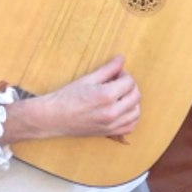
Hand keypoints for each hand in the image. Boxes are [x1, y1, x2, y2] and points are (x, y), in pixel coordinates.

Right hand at [0, 56, 140, 143]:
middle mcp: (112, 112)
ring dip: (132, 101)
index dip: (124, 74)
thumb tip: (122, 58)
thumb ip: (108, 69)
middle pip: (135, 96)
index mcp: (106, 96)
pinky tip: (123, 109)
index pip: (129, 82)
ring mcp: (111, 125)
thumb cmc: (67, 97)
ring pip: (136, 112)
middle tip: (117, 82)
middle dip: (129, 86)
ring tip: (121, 95)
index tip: (116, 74)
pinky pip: (130, 126)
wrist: (54, 118)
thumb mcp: (88, 79)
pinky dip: (131, 117)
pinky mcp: (109, 133)